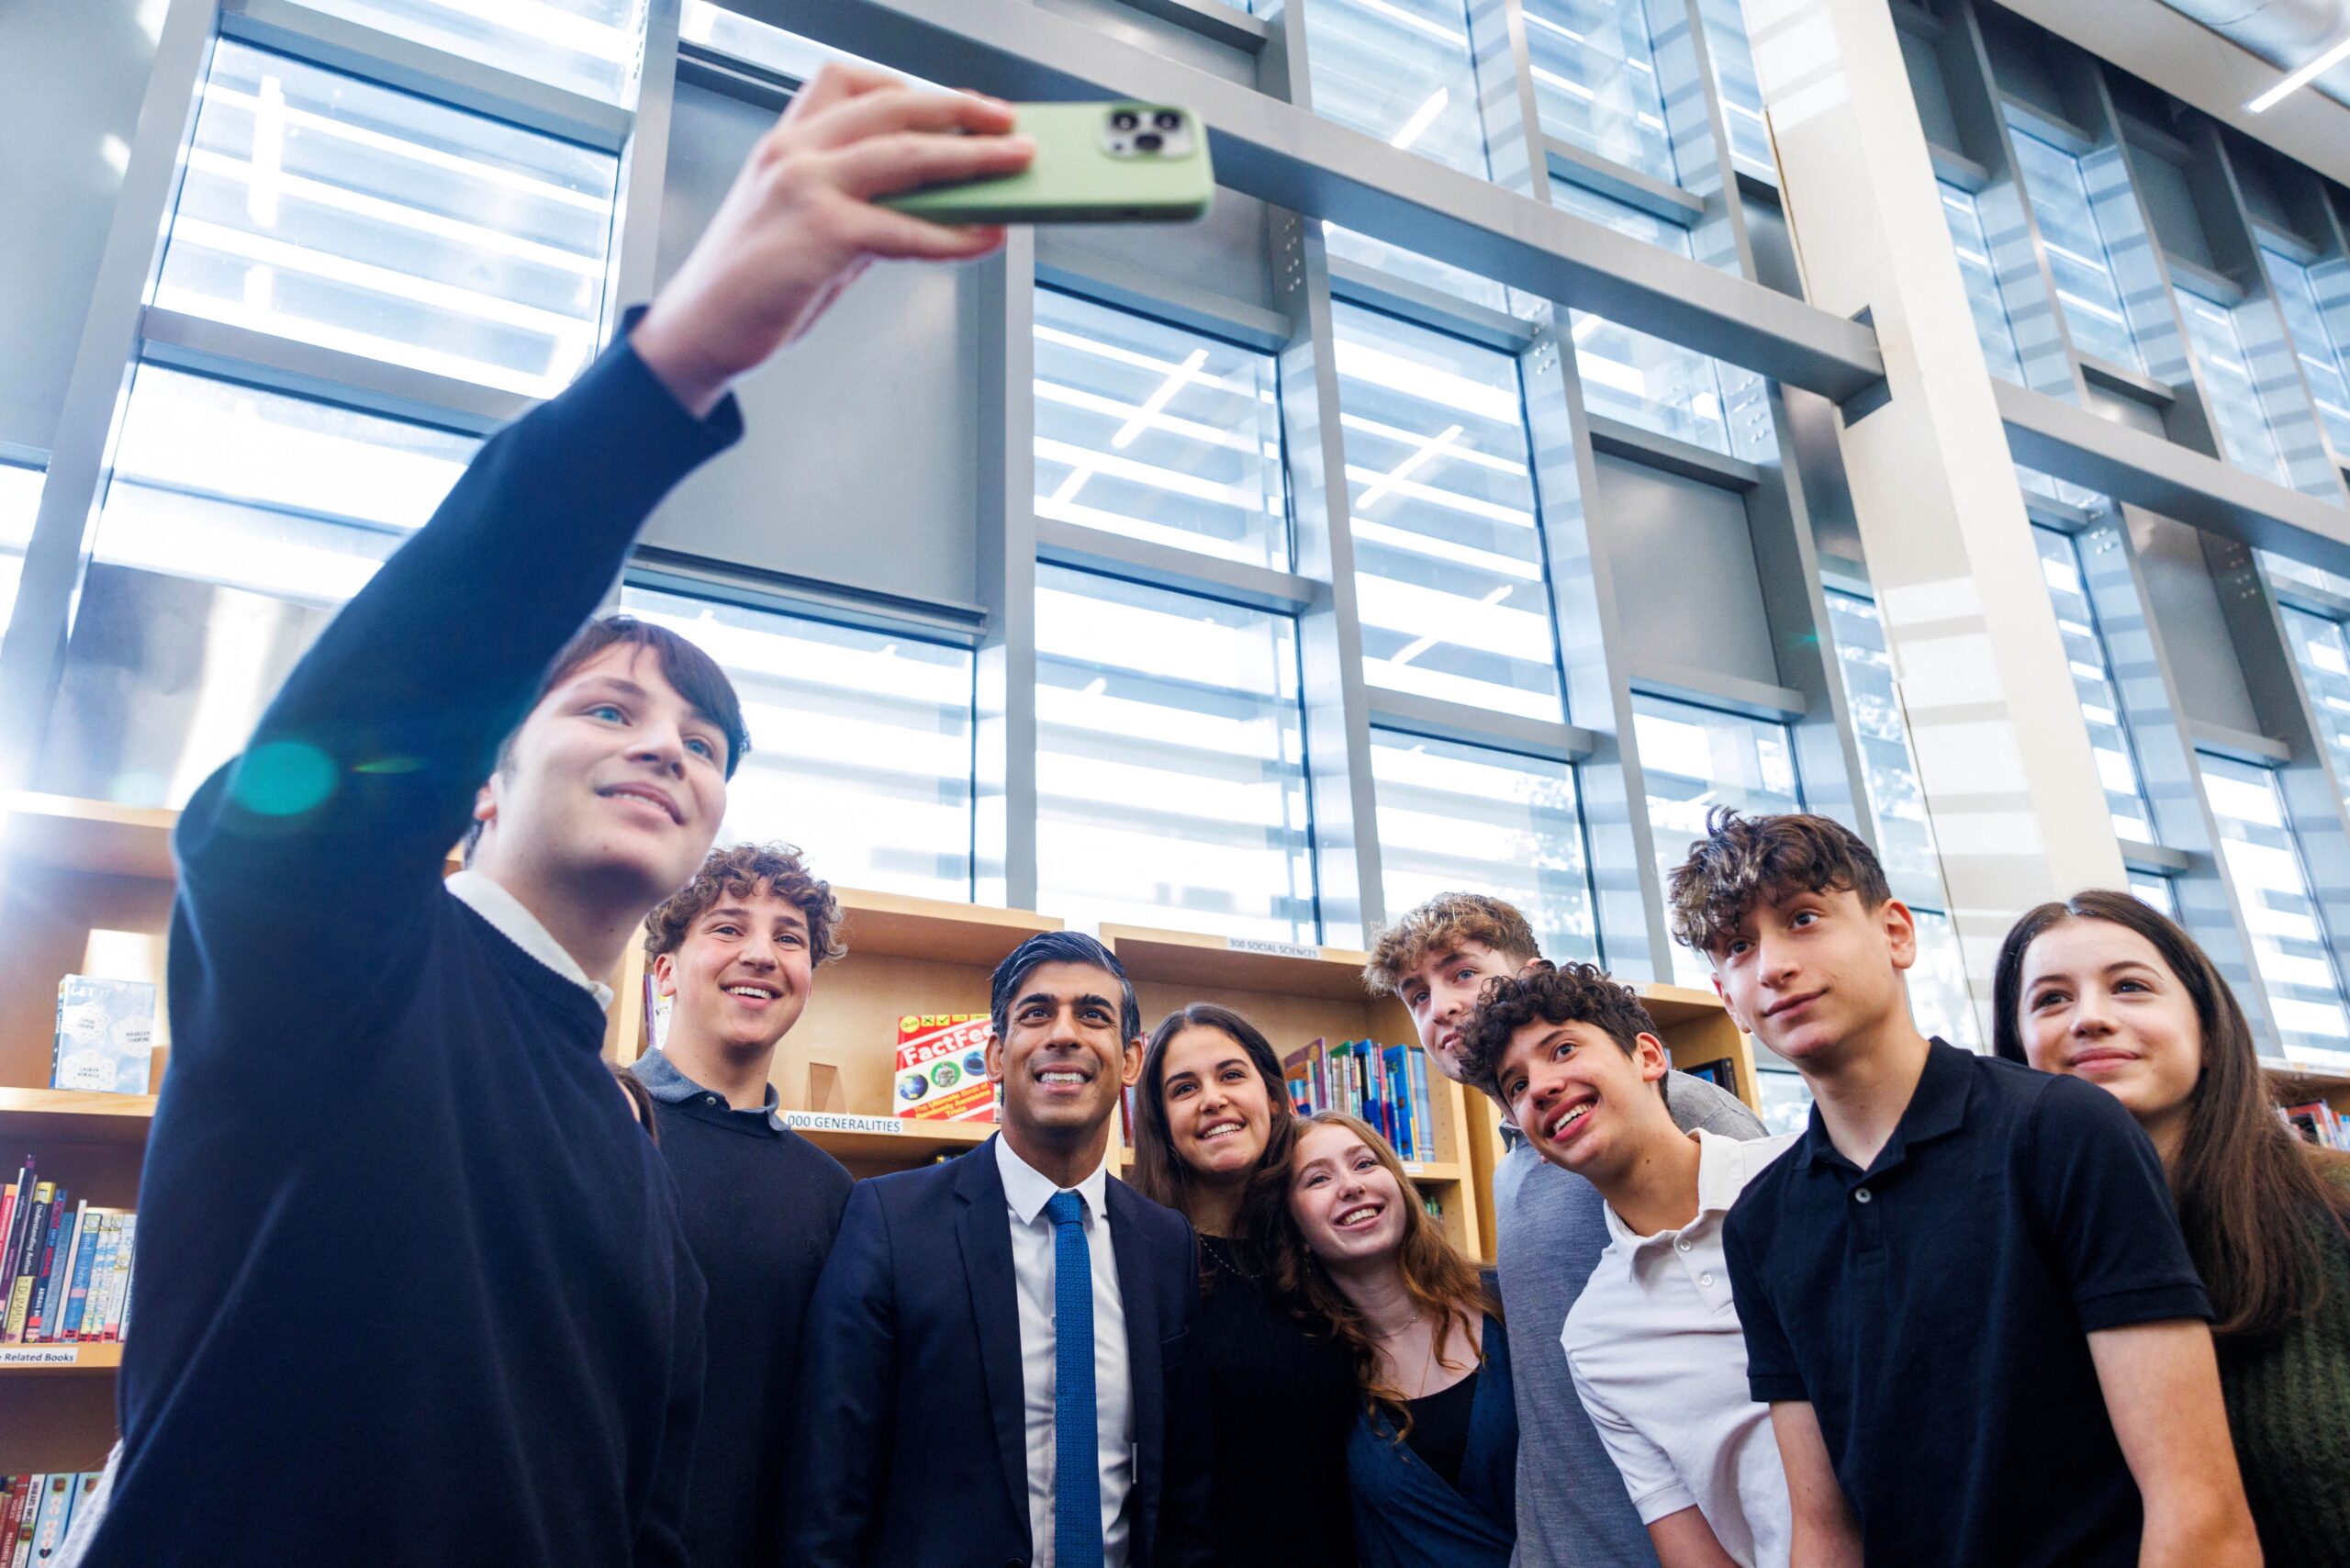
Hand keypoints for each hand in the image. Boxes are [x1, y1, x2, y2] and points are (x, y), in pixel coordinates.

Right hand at [629, 64, 1033, 416]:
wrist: (697, 333)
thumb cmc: (749, 285)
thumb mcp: (802, 225)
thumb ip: (860, 205)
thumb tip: (931, 205)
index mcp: (785, 142)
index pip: (849, 83)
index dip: (910, 89)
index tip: (954, 104)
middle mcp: (793, 151)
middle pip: (893, 107)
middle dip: (960, 110)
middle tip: (1007, 123)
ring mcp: (805, 186)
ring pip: (908, 156)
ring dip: (973, 159)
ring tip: (1016, 164)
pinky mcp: (821, 232)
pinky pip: (905, 228)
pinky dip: (953, 235)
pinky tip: (983, 239)